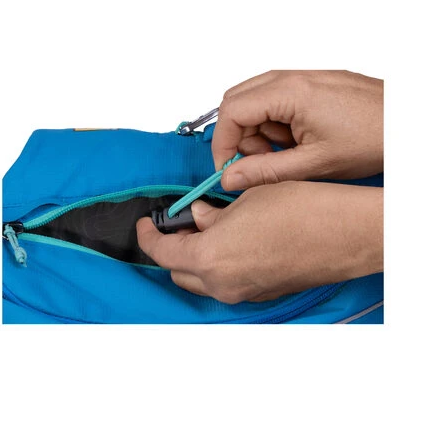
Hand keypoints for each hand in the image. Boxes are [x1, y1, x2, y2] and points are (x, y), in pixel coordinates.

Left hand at [136, 182, 382, 303]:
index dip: (148, 235)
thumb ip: (213, 213)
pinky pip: (227, 282)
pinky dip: (220, 265)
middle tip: (181, 222)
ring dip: (197, 257)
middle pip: (179, 270)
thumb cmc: (301, 210)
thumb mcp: (247, 199)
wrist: (348, 233)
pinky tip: (234, 240)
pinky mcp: (263, 293)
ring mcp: (244, 292)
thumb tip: (199, 216)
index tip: (146, 222)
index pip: (161, 251)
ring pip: (203, 279)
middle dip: (174, 247)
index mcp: (209, 259)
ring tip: (209, 227)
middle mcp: (222, 284)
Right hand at [213, 70, 382, 189]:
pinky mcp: (311, 86)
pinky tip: (298, 142)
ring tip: (287, 153)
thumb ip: (266, 171)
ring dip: (260, 132)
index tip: (228, 168)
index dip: (223, 144)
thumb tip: (232, 177)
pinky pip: (276, 102)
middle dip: (240, 137)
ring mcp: (302, 79)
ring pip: (255, 102)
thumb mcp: (314, 164)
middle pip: (238, 103)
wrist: (412, 124)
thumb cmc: (376, 137)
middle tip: (258, 162)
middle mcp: (292, 78)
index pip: (231, 112)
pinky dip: (277, 125)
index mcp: (289, 92)